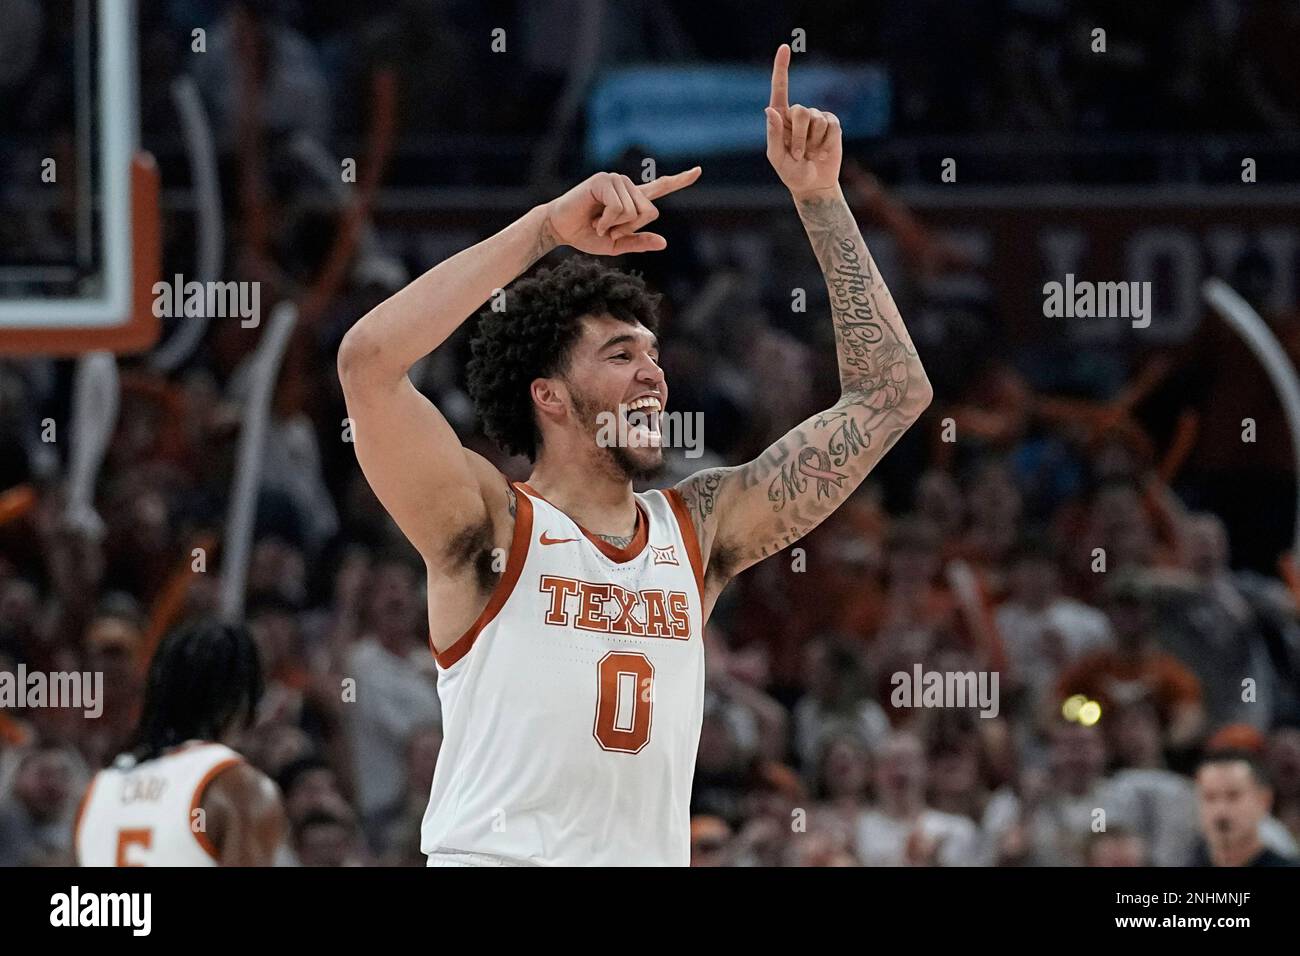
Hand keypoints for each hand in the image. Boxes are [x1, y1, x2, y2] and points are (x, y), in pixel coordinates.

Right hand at [545, 167, 700, 255]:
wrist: (559, 228)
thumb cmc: (586, 235)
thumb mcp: (616, 245)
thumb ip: (639, 242)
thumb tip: (664, 242)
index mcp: (632, 199)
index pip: (661, 187)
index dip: (680, 180)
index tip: (698, 171)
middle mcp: (627, 185)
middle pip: (649, 212)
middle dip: (628, 228)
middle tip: (606, 227)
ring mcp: (615, 180)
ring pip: (634, 211)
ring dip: (615, 225)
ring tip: (598, 222)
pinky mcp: (604, 180)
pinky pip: (619, 207)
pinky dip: (607, 220)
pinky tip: (595, 218)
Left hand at [764, 44, 841, 198]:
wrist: (814, 184)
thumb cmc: (791, 172)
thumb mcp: (776, 157)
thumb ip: (772, 134)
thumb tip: (769, 109)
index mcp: (781, 119)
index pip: (780, 89)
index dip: (781, 68)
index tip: (784, 47)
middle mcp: (798, 115)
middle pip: (801, 111)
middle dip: (798, 136)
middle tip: (797, 154)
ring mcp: (817, 118)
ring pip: (816, 120)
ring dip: (812, 142)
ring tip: (809, 154)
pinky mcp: (832, 125)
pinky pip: (830, 126)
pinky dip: (825, 142)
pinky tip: (822, 152)